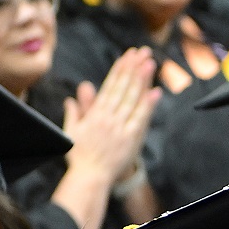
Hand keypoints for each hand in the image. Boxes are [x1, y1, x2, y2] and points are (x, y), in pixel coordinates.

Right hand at [62, 47, 161, 184]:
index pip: (110, 85)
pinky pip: (141, 119)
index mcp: (95, 113)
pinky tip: (156, 92)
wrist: (90, 177)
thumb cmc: (80, 156)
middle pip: (123, 87)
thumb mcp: (73, 131)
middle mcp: (108, 116)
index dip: (119, 69)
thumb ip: (76, 112)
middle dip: (132, 67)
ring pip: (132, 99)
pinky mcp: (131, 139)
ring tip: (150, 63)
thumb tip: (75, 96)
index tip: (127, 55)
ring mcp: (120, 127)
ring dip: (142, 80)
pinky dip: (148, 105)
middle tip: (142, 51)